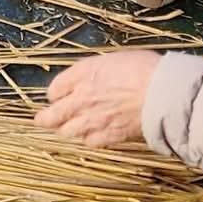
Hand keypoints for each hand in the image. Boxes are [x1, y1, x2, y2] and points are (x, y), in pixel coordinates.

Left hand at [35, 51, 162, 147]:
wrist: (161, 92)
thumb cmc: (143, 68)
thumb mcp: (114, 59)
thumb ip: (96, 71)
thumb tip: (94, 78)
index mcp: (82, 74)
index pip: (56, 88)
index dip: (55, 94)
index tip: (56, 96)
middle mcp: (82, 98)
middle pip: (54, 114)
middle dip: (46, 118)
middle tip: (41, 121)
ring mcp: (94, 119)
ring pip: (69, 131)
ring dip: (66, 130)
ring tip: (64, 131)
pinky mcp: (109, 136)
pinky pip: (90, 142)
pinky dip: (88, 140)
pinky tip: (90, 138)